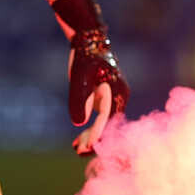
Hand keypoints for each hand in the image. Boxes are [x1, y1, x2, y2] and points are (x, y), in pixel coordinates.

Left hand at [67, 28, 129, 155]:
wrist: (88, 42)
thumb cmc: (85, 57)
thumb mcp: (79, 77)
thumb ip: (80, 99)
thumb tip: (80, 123)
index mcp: (117, 91)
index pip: (108, 117)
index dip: (98, 133)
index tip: (89, 147)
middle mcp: (118, 96)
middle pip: (108, 124)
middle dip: (95, 139)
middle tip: (80, 152)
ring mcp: (112, 98)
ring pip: (104, 123)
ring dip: (92, 136)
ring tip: (76, 149)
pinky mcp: (104, 99)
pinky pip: (100, 119)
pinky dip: (90, 129)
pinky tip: (78, 140)